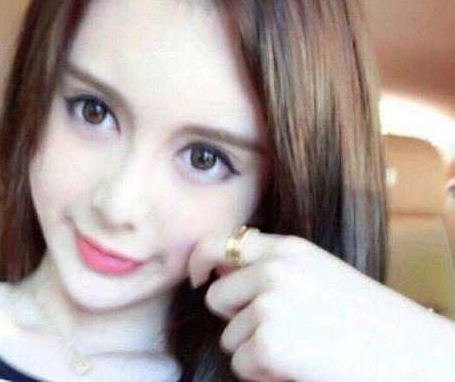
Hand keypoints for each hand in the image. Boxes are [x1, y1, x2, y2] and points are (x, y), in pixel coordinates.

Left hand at [187, 228, 452, 381]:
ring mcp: (269, 305)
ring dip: (254, 350)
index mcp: (288, 249)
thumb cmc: (368, 318)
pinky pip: (241, 364)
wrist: (411, 354)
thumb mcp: (317, 273)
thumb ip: (271, 266)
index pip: (220, 241)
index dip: (200, 260)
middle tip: (276, 331)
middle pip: (217, 297)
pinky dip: (262, 374)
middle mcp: (273, 271)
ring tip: (299, 349)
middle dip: (236, 319)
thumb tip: (219, 271)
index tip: (197, 278)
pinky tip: (298, 367)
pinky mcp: (269, 344)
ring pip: (229, 337)